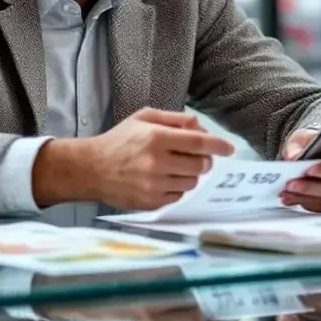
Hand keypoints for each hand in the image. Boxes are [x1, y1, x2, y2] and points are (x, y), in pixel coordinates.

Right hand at [91, 108, 234, 209]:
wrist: (91, 168)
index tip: (229, 149)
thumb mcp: (144, 118)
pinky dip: (177, 187)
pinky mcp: (150, 202)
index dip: (217, 145)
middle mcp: (157, 162)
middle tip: (198, 157)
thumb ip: (174, 119)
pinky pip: (178, 195)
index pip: (198, 142)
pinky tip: (163, 179)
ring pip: (191, 182)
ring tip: (174, 167)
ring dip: (190, 174)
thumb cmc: (119, 141)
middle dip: (204, 160)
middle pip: (199, 165)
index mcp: (156, 138)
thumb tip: (200, 126)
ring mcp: (153, 185)